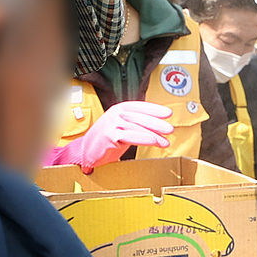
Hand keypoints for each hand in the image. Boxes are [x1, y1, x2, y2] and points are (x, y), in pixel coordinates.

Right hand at [48, 101, 173, 172]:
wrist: (87, 151)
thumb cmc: (106, 140)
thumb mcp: (120, 126)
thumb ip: (135, 123)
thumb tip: (157, 125)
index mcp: (119, 109)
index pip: (140, 106)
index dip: (155, 109)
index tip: (168, 113)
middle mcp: (116, 114)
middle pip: (141, 117)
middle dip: (158, 123)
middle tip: (170, 129)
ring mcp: (113, 124)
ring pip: (138, 127)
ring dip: (155, 135)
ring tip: (166, 141)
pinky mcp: (111, 135)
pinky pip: (132, 136)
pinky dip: (145, 139)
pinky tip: (155, 142)